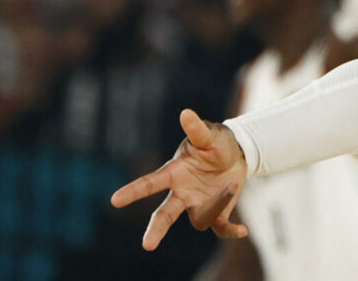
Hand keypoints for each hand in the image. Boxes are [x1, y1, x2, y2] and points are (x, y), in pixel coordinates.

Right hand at [110, 109, 249, 249]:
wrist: (236, 154)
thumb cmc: (215, 143)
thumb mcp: (208, 135)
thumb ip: (197, 129)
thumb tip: (186, 113)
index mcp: (175, 173)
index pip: (150, 183)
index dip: (133, 191)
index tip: (115, 200)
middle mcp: (183, 193)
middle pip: (165, 214)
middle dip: (156, 228)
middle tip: (147, 244)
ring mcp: (198, 205)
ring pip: (199, 219)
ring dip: (218, 203)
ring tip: (233, 182)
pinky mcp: (216, 213)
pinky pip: (220, 228)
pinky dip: (231, 231)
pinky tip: (243, 229)